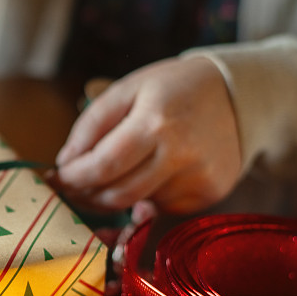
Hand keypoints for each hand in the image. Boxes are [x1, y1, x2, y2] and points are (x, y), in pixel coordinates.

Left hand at [54, 57, 241, 213]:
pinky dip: (144, 196)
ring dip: (112, 197)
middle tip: (72, 186)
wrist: (238, 95)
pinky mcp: (210, 194)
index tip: (57, 177)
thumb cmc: (173, 89)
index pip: (103, 166)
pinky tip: (149, 173)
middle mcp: (181, 155)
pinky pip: (161, 206)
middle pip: (117, 195)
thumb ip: (91, 125)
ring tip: (105, 178)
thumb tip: (65, 163)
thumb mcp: (127, 89)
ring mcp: (199, 179)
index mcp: (156, 122)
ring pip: (136, 205)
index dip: (74, 178)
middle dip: (86, 195)